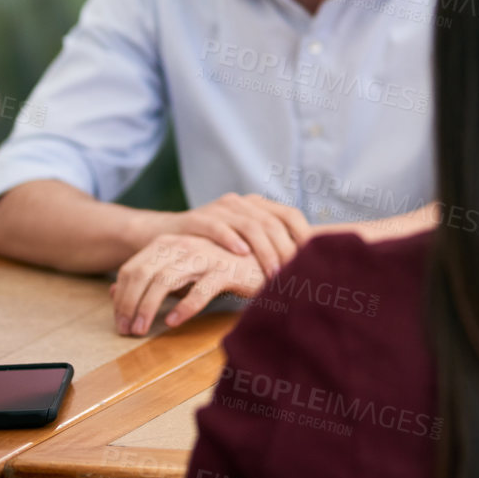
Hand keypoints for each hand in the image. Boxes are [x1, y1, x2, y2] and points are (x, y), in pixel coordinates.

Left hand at [111, 234, 267, 335]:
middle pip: (143, 274)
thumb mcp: (180, 271)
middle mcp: (185, 244)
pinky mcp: (228, 270)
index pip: (132, 268)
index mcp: (171, 242)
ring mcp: (206, 255)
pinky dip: (184, 307)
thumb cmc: (222, 267)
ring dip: (148, 308)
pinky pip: (200, 290)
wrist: (270, 261)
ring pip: (165, 280)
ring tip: (143, 330)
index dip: (120, 297)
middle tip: (127, 331)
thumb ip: (149, 278)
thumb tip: (111, 291)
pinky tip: (174, 321)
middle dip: (129, 304)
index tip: (119, 322)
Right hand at [163, 193, 311, 277]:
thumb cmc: (212, 250)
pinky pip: (217, 226)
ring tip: (274, 273)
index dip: (304, 236)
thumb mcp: (244, 247)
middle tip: (296, 274)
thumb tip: (307, 271)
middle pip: (274, 223)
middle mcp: (242, 203)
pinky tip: (242, 253)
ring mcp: (219, 208)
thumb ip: (269, 251)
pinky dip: (231, 239)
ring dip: (265, 250)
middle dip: (287, 250)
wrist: (163, 239)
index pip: (291, 216)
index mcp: (259, 206)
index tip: (315, 261)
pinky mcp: (196, 218)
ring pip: (251, 225)